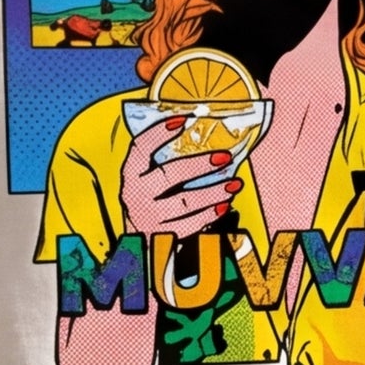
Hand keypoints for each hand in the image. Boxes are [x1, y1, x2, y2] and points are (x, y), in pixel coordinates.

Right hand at [120, 110, 240, 239]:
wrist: (136, 244)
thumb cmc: (148, 201)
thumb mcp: (146, 179)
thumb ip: (163, 160)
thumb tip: (197, 132)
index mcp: (131, 174)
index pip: (140, 148)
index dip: (158, 133)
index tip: (182, 121)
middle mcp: (136, 194)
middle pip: (170, 175)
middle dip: (200, 165)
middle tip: (224, 157)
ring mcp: (149, 217)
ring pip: (184, 202)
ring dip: (213, 192)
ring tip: (233, 183)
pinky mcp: (163, 236)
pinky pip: (191, 224)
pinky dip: (209, 214)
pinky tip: (224, 204)